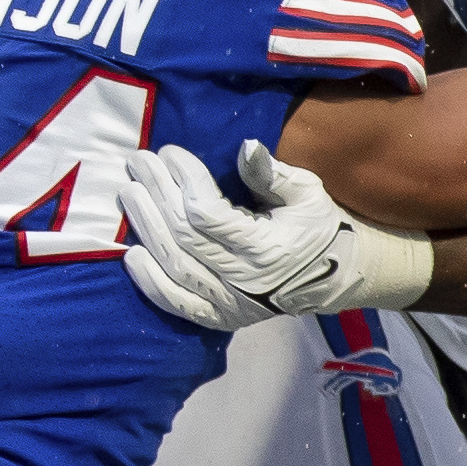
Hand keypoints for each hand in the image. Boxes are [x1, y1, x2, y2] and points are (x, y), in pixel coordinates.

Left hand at [117, 140, 429, 327]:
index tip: (169, 152)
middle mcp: (244, 280)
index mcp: (267, 248)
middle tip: (138, 161)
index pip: (207, 213)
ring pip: (174, 264)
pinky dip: (149, 282)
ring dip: (145, 227)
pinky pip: (176, 304)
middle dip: (156, 193)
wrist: (338, 276)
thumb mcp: (307, 194)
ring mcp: (229, 303)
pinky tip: (131, 253)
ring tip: (129, 192)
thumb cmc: (319, 227)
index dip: (184, 180)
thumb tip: (246, 147)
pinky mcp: (219, 318)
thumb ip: (273, 174)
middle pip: (183, 235)